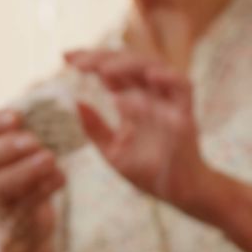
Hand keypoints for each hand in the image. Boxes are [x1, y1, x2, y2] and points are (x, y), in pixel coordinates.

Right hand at [0, 109, 63, 245]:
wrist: (30, 221)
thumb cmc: (35, 171)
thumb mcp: (39, 144)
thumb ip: (46, 122)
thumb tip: (69, 99)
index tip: (17, 117)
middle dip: (6, 146)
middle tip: (34, 140)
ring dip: (24, 170)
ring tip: (50, 158)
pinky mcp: (14, 218)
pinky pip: (23, 205)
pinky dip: (42, 190)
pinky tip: (61, 177)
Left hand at [65, 50, 218, 216]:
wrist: (179, 194)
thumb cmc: (149, 173)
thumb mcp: (113, 151)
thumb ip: (95, 128)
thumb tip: (75, 103)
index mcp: (134, 100)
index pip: (113, 70)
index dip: (91, 59)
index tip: (65, 58)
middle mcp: (152, 96)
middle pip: (129, 61)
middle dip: (102, 57)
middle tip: (78, 62)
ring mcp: (169, 103)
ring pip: (155, 66)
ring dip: (130, 63)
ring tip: (104, 69)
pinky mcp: (186, 114)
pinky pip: (184, 87)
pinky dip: (170, 77)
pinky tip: (150, 76)